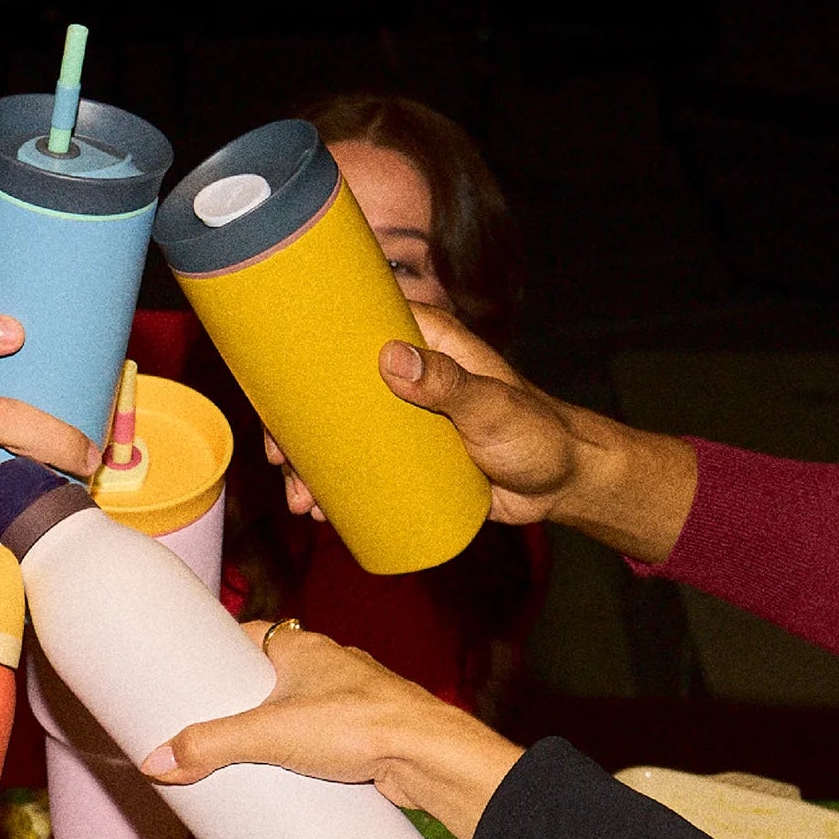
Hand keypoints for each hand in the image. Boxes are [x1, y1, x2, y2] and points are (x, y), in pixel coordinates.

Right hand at [137, 622, 524, 838]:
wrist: (429, 755)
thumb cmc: (361, 724)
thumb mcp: (268, 734)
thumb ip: (210, 747)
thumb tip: (157, 762)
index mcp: (302, 647)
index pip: (250, 634)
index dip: (220, 650)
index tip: (193, 670)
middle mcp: (329, 666)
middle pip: (272, 676)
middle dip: (244, 700)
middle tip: (210, 725)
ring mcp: (353, 700)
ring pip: (302, 708)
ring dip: (277, 729)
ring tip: (244, 757)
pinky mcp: (369, 735)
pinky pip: (327, 739)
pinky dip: (308, 753)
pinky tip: (294, 776)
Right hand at [263, 304, 697, 562]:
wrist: (564, 482)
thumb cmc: (538, 432)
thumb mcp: (490, 406)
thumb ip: (447, 383)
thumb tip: (391, 359)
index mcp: (422, 342)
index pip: (351, 329)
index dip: (306, 350)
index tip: (274, 383)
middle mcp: (404, 374)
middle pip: (331, 390)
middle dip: (295, 425)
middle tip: (281, 458)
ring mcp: (402, 418)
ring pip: (338, 433)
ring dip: (309, 465)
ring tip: (302, 499)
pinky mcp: (406, 457)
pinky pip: (358, 466)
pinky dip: (333, 486)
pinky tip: (319, 509)